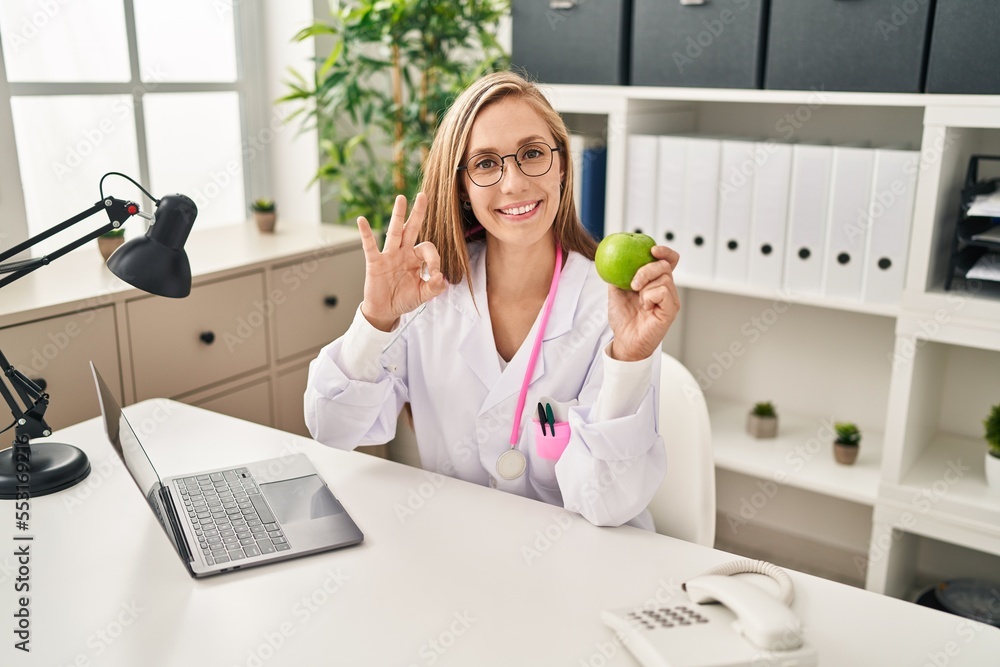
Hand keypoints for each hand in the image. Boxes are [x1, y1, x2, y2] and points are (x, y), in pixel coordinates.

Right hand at [357, 193, 447, 331]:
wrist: (385, 311)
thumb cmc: (404, 299)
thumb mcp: (423, 295)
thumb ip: (434, 287)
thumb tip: (442, 277)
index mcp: (416, 258)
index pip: (428, 249)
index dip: (435, 260)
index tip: (435, 275)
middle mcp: (403, 252)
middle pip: (412, 229)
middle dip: (418, 213)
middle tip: (423, 195)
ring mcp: (389, 255)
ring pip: (394, 232)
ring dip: (398, 215)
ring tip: (401, 198)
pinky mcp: (375, 262)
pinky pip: (370, 246)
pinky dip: (366, 233)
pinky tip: (362, 220)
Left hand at [607, 246, 679, 361]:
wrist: (624, 340)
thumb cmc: (623, 319)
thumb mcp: (616, 291)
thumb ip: (619, 274)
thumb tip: (614, 258)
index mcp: (655, 282)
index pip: (668, 260)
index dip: (665, 251)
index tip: (652, 249)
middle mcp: (666, 289)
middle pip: (664, 265)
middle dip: (646, 270)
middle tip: (633, 283)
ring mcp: (670, 299)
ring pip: (664, 278)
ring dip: (645, 287)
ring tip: (639, 300)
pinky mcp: (671, 309)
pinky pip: (664, 292)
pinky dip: (650, 297)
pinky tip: (645, 307)